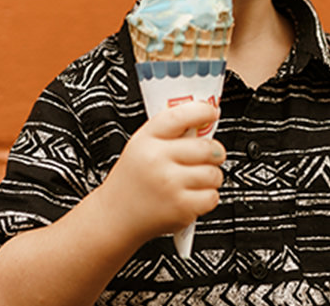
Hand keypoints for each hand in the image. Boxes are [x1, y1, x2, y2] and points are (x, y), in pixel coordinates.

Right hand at [98, 100, 225, 243]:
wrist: (114, 217)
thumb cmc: (130, 181)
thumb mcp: (140, 146)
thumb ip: (168, 133)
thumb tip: (203, 123)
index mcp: (146, 140)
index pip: (181, 116)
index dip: (203, 111)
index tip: (212, 112)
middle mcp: (157, 160)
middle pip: (206, 147)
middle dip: (214, 152)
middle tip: (208, 156)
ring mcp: (170, 184)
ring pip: (214, 173)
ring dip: (212, 177)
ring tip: (196, 179)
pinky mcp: (180, 207)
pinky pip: (212, 196)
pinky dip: (208, 197)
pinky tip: (193, 195)